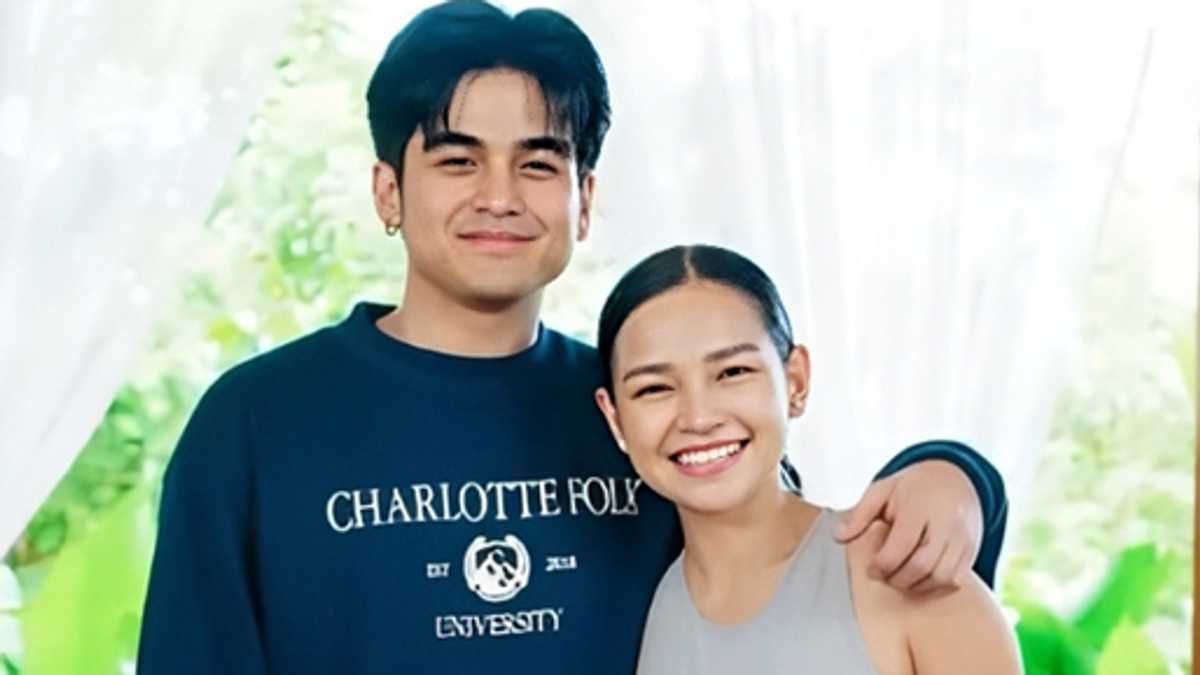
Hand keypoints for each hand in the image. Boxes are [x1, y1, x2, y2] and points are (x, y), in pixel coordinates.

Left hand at [835, 460, 982, 594]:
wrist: (955, 477)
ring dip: (917, 587)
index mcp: (921, 505)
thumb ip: (860, 513)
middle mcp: (947, 522)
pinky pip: (955, 579)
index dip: (883, 564)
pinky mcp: (972, 549)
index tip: (871, 570)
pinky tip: (919, 580)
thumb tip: (839, 537)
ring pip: (942, 576)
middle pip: (923, 565)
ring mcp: (964, 537)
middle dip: (898, 579)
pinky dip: (935, 586)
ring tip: (899, 580)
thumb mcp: (883, 489)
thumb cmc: (913, 486)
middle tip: (883, 577)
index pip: (902, 544)